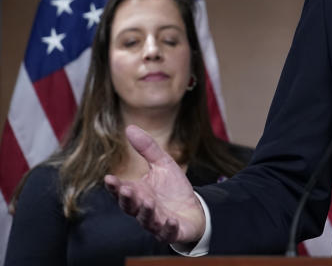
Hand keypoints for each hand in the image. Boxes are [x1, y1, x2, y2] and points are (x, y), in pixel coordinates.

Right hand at [103, 125, 205, 244]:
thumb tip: (129, 127)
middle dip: (128, 199)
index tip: (109, 178)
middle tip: (127, 190)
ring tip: (149, 202)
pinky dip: (168, 228)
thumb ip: (147, 148)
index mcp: (138, 193)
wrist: (193, 210)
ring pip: (147, 220)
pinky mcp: (172, 231)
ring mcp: (157, 222)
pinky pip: (168, 232)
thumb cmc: (173, 189)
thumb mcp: (163, 164)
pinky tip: (171, 220)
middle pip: (130, 207)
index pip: (122, 191)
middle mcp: (143, 209)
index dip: (115, 187)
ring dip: (146, 212)